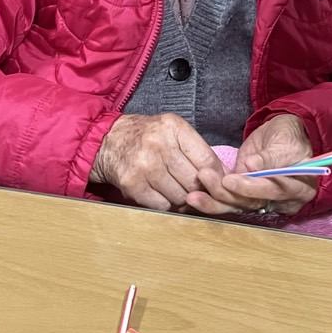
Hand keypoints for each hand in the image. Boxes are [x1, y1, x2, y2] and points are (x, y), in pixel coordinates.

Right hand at [88, 113, 224, 210]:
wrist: (107, 141)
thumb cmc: (146, 137)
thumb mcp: (172, 130)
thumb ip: (197, 149)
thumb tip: (224, 175)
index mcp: (173, 127)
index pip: (207, 160)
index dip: (216, 176)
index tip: (216, 183)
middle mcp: (158, 145)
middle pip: (195, 181)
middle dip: (199, 190)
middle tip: (196, 190)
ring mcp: (144, 165)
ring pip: (180, 196)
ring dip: (182, 200)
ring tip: (177, 191)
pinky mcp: (132, 184)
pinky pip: (162, 205)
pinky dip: (165, 204)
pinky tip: (161, 194)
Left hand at [186, 114, 318, 218]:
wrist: (281, 136)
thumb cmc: (288, 137)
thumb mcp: (283, 141)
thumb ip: (269, 157)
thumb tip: (253, 167)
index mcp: (300, 188)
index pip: (276, 191)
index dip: (253, 187)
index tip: (231, 180)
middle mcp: (282, 201)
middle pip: (254, 202)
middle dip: (227, 193)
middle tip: (207, 179)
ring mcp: (263, 200)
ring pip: (239, 205)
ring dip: (214, 199)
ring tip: (195, 191)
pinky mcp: (246, 197)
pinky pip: (230, 202)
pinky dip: (212, 200)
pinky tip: (194, 197)